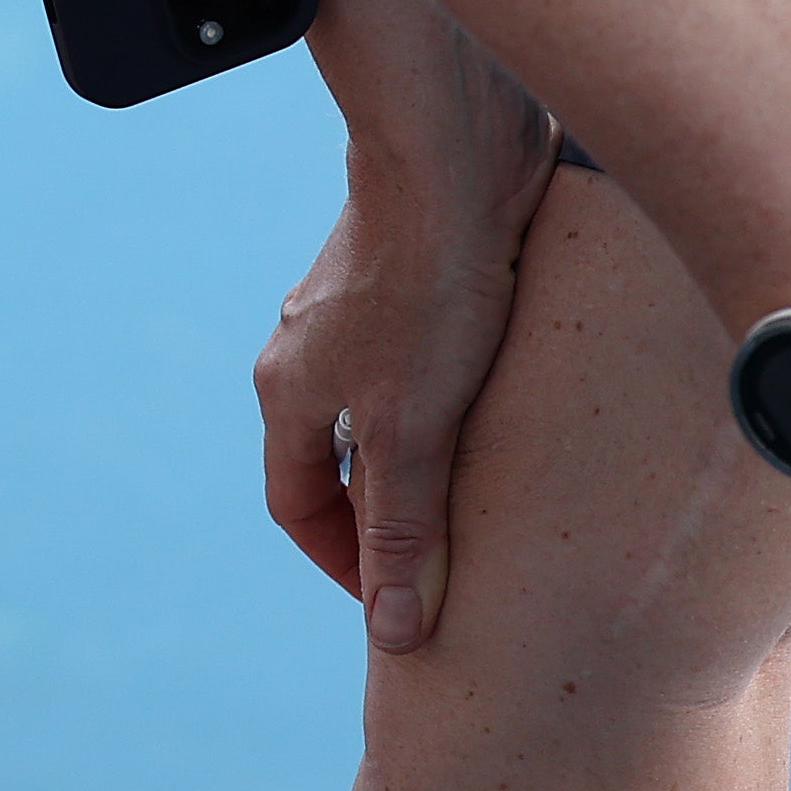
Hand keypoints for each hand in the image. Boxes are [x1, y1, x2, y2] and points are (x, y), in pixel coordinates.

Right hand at [256, 107, 554, 651]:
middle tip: (451, 556)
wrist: (451, 157)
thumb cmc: (425, 290)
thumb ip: (404, 530)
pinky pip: (413, 361)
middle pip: (334, 459)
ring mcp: (349, 310)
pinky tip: (504, 398)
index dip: (345, 565)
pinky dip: (446, 399)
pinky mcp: (402, 277)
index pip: (298, 506)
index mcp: (287, 394)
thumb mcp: (413, 429)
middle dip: (385, 515)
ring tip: (488, 484)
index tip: (403, 603)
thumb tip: (396, 633)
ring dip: (420, 454)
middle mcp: (304, 352)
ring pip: (376, 408)